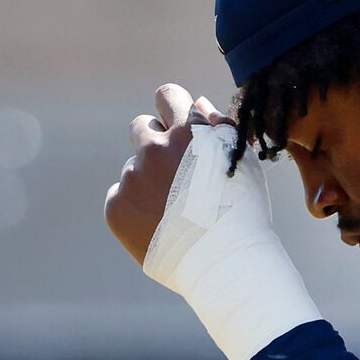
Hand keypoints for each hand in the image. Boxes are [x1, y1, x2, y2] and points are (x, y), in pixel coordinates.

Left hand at [104, 84, 226, 266]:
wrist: (226, 264)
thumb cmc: (244, 214)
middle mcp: (153, 149)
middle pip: (141, 127)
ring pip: (135, 170)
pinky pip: (122, 198)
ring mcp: (131, 178)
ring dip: (150, 182)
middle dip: (156, 144)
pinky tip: (161, 227)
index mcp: (186, 131)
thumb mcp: (242, 163)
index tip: (178, 126)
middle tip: (177, 176)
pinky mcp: (116, 207)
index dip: (173, 109)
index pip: (167, 95)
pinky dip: (137, 210)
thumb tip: (198, 104)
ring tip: (176, 213)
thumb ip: (221, 128)